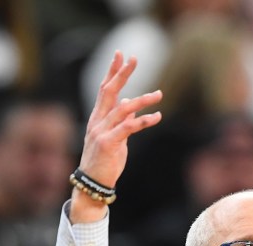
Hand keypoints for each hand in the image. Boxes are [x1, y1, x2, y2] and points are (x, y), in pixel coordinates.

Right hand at [71, 52, 162, 222]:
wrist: (93, 183)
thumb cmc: (105, 161)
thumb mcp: (114, 137)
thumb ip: (120, 120)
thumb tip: (129, 104)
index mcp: (98, 118)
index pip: (104, 89)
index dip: (112, 72)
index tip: (121, 55)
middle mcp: (97, 121)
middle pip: (109, 91)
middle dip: (121, 74)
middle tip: (134, 59)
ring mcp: (101, 131)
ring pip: (123, 108)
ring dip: (143, 100)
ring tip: (159, 94)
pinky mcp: (109, 143)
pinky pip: (128, 127)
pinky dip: (144, 121)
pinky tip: (157, 117)